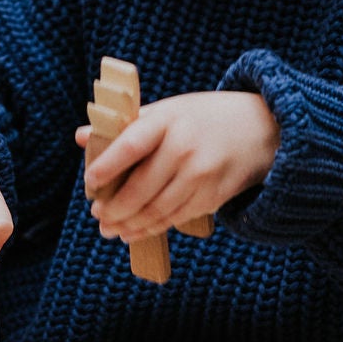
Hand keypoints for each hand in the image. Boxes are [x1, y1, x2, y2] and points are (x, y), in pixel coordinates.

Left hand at [76, 91, 277, 241]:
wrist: (261, 128)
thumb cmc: (202, 118)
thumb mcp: (168, 111)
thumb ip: (126, 126)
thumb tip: (80, 137)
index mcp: (168, 120)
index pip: (130, 146)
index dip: (106, 168)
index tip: (90, 184)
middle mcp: (185, 148)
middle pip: (141, 188)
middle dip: (115, 208)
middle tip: (97, 217)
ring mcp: (202, 174)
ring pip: (157, 209)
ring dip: (130, 225)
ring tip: (110, 230)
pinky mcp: (214, 196)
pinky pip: (176, 218)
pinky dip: (152, 228)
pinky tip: (136, 230)